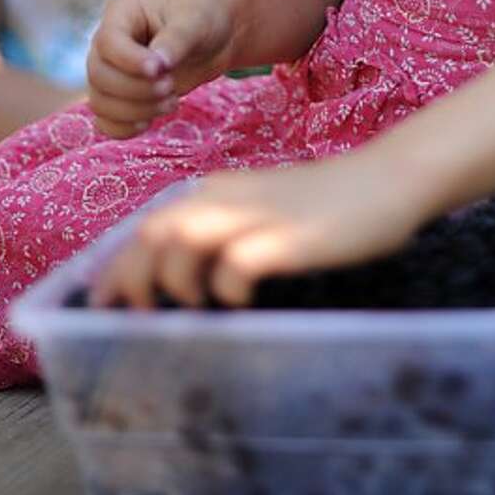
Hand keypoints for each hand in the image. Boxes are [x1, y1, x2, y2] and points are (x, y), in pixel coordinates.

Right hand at [86, 0, 244, 139]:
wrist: (217, 36)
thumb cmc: (204, 17)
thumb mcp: (195, 22)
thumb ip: (175, 41)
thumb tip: (157, 66)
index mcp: (121, 14)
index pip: (108, 42)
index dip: (129, 62)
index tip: (160, 71)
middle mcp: (109, 43)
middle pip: (98, 76)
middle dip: (136, 90)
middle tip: (171, 87)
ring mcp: (112, 71)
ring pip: (99, 102)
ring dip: (134, 111)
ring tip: (171, 101)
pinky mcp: (120, 96)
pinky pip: (105, 121)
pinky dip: (124, 128)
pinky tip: (151, 121)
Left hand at [88, 148, 424, 308]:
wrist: (389, 178)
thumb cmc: (329, 203)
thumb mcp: (266, 208)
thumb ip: (228, 231)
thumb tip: (189, 276)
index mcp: (219, 190)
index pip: (150, 224)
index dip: (118, 265)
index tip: (105, 302)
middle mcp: (230, 197)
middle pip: (155, 232)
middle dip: (130, 277)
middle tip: (130, 316)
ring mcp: (260, 215)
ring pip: (184, 239)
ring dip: (174, 280)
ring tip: (189, 308)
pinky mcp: (291, 236)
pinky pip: (238, 261)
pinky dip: (226, 287)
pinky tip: (240, 302)